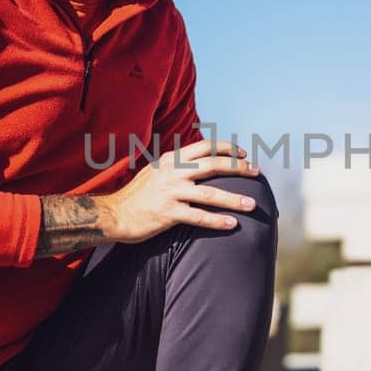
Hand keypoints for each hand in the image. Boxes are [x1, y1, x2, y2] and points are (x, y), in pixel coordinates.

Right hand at [100, 139, 259, 242]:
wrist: (114, 214)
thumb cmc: (136, 195)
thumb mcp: (155, 171)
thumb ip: (175, 164)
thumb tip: (197, 159)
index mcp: (170, 159)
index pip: (204, 146)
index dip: (226, 148)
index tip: (243, 154)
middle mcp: (172, 172)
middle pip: (212, 165)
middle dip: (238, 168)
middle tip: (256, 173)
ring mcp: (170, 192)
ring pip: (210, 194)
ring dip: (234, 199)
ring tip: (253, 204)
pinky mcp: (168, 213)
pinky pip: (199, 217)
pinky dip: (217, 220)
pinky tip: (233, 224)